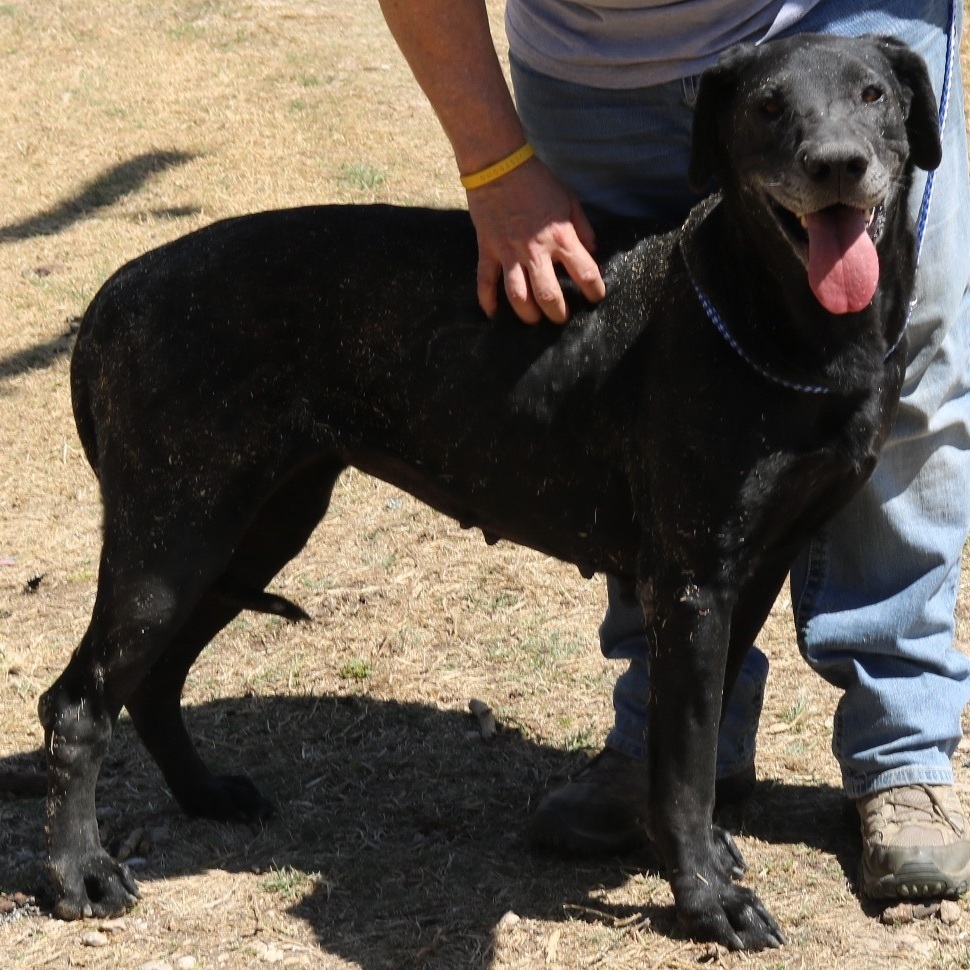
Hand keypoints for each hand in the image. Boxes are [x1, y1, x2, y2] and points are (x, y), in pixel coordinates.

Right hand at [466, 158, 606, 323]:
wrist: (499, 165)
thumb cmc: (537, 181)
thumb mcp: (569, 199)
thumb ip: (583, 228)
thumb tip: (593, 251)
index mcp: (561, 237)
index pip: (585, 273)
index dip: (594, 291)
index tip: (596, 298)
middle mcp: (536, 251)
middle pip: (549, 296)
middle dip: (558, 314)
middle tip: (561, 318)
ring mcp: (509, 253)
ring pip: (518, 296)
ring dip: (527, 314)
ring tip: (534, 320)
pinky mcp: (487, 250)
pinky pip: (485, 281)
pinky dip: (488, 301)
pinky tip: (493, 315)